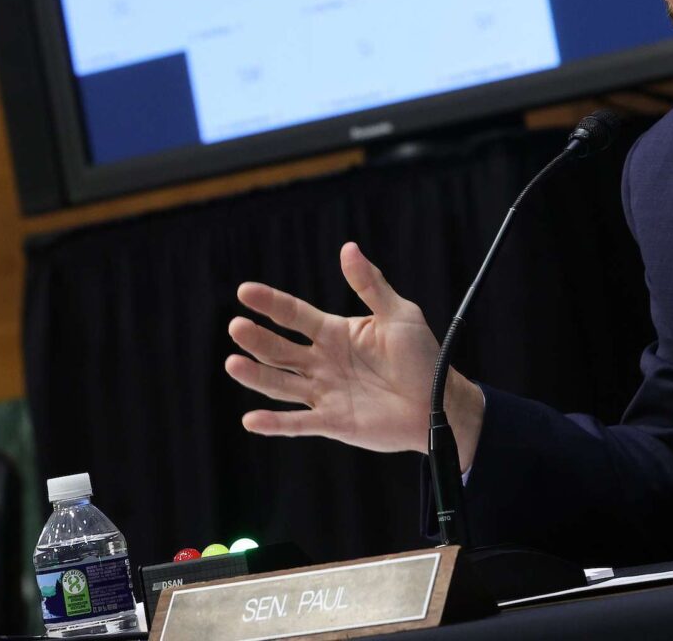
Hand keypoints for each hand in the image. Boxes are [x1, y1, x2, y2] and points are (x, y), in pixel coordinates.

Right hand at [224, 242, 484, 467]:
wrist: (440, 402)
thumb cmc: (422, 357)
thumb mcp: (398, 314)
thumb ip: (370, 285)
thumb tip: (348, 248)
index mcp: (335, 333)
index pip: (294, 315)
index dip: (270, 303)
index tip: (244, 291)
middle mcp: (323, 362)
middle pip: (280, 349)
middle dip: (257, 338)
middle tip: (237, 326)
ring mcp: (325, 392)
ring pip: (281, 383)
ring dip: (257, 375)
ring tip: (232, 363)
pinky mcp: (333, 422)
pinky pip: (298, 423)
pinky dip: (275, 424)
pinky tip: (251, 420)